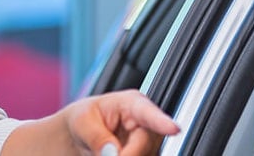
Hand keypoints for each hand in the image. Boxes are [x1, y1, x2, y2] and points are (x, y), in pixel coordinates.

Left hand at [59, 89, 179, 155]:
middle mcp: (145, 123)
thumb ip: (97, 136)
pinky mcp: (146, 155)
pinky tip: (110, 152)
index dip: (161, 121)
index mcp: (131, 103)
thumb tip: (113, 152)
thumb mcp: (82, 122)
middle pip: (147, 143)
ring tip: (102, 151)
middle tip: (105, 154)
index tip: (173, 129)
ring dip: (126, 155)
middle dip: (128, 153)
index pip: (148, 112)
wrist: (80, 135)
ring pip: (145, 155)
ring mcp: (147, 143)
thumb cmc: (84, 119)